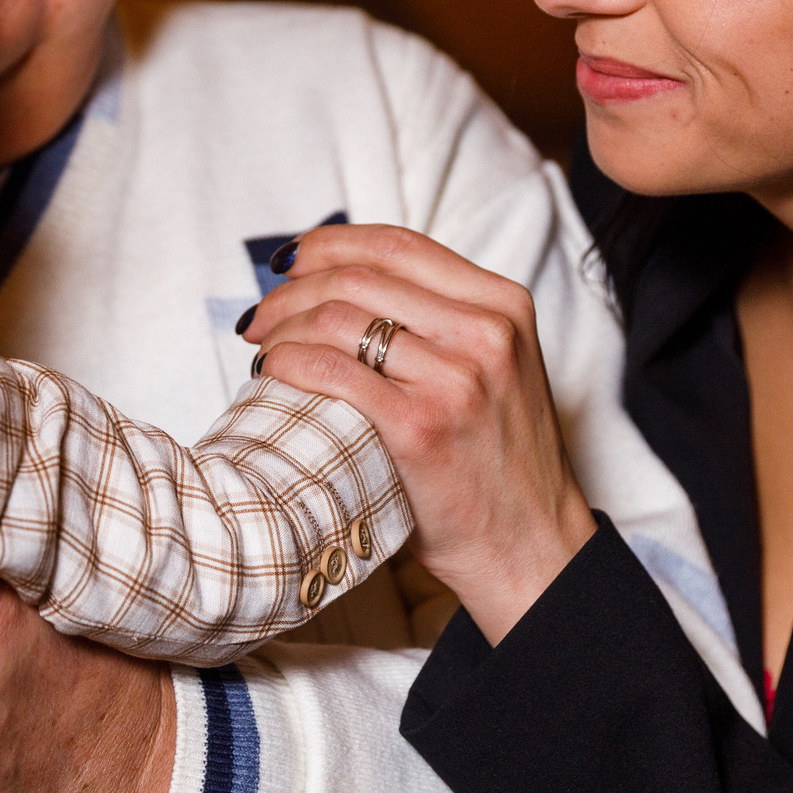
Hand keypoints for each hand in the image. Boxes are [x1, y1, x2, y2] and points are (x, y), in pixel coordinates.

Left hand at [246, 225, 596, 641]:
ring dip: (281, 328)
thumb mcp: (492, 367)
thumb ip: (439, 320)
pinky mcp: (420, 427)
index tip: (290, 263)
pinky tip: (272, 375)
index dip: (329, 245)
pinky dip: (287, 363)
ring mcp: (455, 379)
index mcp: (503, 305)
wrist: (531, 547)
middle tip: (260, 318)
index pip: (396, 245)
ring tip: (262, 350)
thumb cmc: (495, 462)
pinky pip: (331, 372)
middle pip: (357, 278)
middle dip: (291, 291)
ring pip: (337, 319)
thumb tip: (342, 283)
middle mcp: (485, 332)